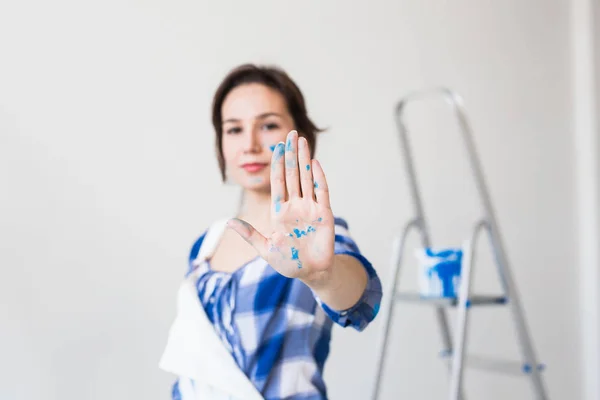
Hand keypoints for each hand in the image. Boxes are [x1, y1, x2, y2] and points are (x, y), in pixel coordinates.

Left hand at [227, 130, 335, 283]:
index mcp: (280, 211)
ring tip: (302, 140)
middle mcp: (295, 205)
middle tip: (291, 132)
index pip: (278, 181)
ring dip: (304, 159)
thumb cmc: (288, 262)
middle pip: (293, 174)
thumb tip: (229, 222)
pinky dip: (318, 177)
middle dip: (291, 154)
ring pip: (307, 178)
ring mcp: (310, 208)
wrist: (311, 273)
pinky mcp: (324, 214)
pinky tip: (314, 163)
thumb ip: (249, 233)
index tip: (276, 145)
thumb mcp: (264, 248)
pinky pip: (321, 192)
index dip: (277, 163)